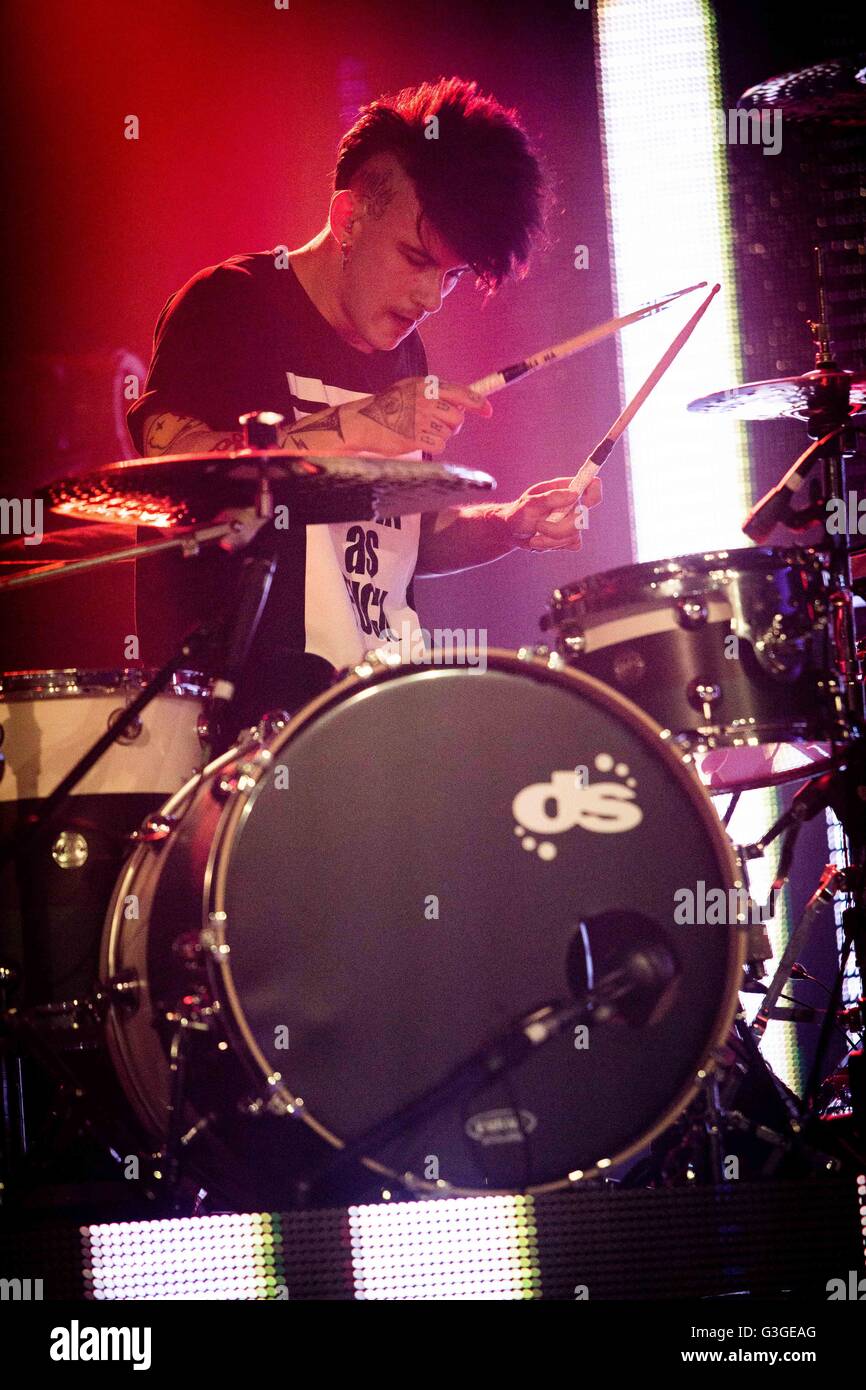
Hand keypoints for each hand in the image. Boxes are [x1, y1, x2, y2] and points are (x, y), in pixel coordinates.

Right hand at [340, 377, 492, 456]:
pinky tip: (418, 440)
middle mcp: (426, 400)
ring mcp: (421, 418)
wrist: (362, 421)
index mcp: (427, 385)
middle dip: (452, 425)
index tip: (488, 411)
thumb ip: (435, 393)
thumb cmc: (388, 406)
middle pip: (458, 418)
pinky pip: (439, 446)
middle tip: (437, 426)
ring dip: (439, 436)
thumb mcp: (410, 388)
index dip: (479, 403)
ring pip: (449, 434)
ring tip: (420, 431)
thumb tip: (463, 404)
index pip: (462, 393)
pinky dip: (432, 446)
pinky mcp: (415, 437)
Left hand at [501, 475, 602, 551]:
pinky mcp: (570, 537)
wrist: (512, 532)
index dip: (592, 489)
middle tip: (539, 526)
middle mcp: (573, 504)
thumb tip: (574, 494)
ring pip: (575, 534)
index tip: (578, 498)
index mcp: (565, 489)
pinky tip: (542, 540)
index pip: (591, 485)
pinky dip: (553, 545)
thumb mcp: (530, 503)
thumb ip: (551, 498)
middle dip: (559, 527)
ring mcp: (573, 522)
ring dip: (551, 539)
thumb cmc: (519, 512)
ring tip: (535, 536)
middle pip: (583, 517)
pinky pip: (572, 545)